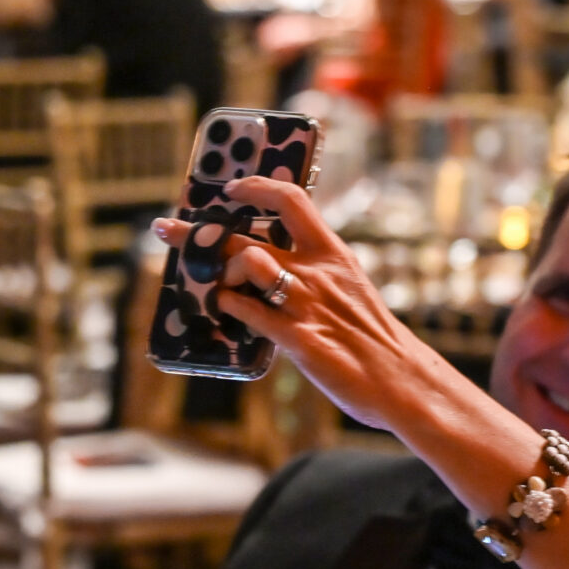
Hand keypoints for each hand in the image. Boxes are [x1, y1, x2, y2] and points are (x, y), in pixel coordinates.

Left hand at [153, 176, 448, 430]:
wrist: (401, 380)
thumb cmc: (374, 338)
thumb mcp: (351, 288)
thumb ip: (316, 272)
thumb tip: (275, 262)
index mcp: (334, 254)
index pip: (291, 200)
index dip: (254, 188)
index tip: (229, 189)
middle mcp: (317, 272)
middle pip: (248, 237)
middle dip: (199, 232)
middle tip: (167, 228)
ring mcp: (307, 304)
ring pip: (247, 265)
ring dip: (220, 272)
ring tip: (211, 284)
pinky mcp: (299, 339)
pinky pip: (250, 313)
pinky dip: (229, 306)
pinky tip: (222, 307)